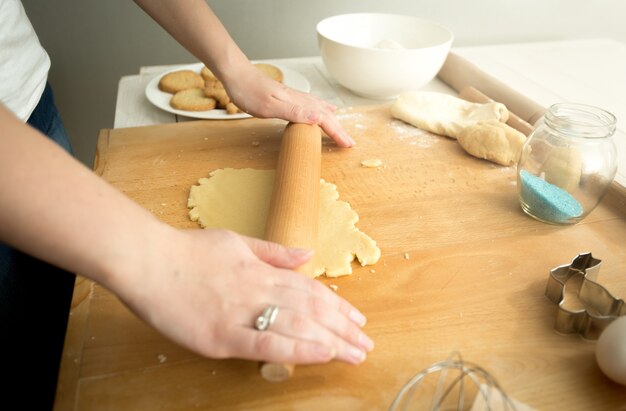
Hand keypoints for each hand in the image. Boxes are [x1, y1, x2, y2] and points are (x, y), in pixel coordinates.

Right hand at [112, 228, 372, 364]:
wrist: (147, 259)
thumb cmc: (187, 251)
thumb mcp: (236, 241)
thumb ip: (273, 252)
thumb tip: (306, 254)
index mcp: (261, 270)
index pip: (309, 289)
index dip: (336, 305)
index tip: (356, 319)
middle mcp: (258, 291)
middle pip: (310, 310)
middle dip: (342, 328)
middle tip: (365, 343)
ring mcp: (241, 314)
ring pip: (297, 326)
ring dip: (331, 340)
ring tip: (354, 354)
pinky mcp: (222, 336)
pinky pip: (267, 344)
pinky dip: (298, 350)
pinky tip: (321, 355)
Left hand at [221, 64, 354, 147]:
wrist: (236, 74)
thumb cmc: (249, 91)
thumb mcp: (270, 106)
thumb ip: (294, 112)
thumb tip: (319, 117)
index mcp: (298, 103)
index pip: (324, 119)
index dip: (337, 132)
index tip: (347, 144)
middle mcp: (300, 99)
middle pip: (326, 114)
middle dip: (339, 129)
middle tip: (349, 142)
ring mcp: (295, 97)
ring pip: (321, 109)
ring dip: (333, 120)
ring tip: (341, 130)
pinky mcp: (289, 97)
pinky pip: (313, 105)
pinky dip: (323, 111)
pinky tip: (323, 111)